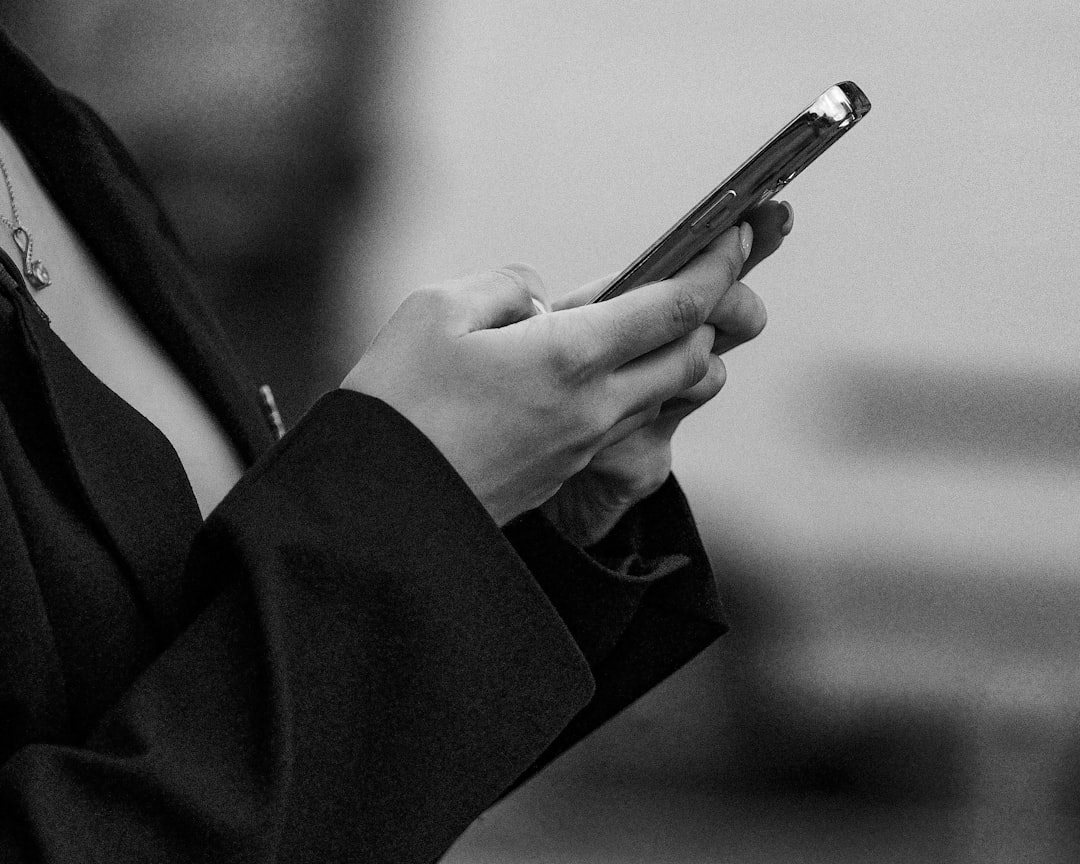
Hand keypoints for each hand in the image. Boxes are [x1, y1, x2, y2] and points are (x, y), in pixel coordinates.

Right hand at [341, 219, 770, 525]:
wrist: (376, 509)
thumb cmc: (396, 401)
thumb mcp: (438, 310)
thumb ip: (508, 288)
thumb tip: (543, 304)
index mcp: (568, 359)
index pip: (673, 308)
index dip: (716, 267)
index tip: (742, 235)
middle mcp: (592, 409)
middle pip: (690, 358)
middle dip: (713, 314)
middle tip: (714, 275)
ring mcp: (582, 448)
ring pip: (665, 396)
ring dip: (679, 356)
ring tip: (657, 321)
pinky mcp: (564, 472)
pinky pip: (626, 424)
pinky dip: (638, 388)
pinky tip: (602, 367)